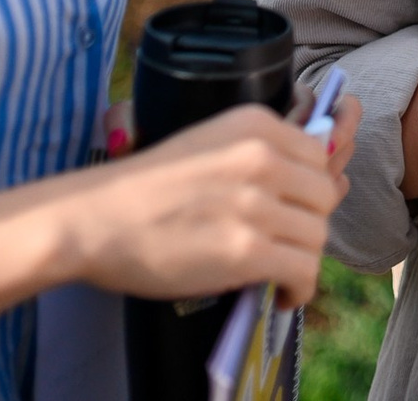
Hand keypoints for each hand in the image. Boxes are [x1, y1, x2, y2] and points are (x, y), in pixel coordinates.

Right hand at [58, 98, 360, 310]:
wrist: (92, 219)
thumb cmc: (143, 186)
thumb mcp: (208, 143)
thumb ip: (259, 154)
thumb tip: (320, 178)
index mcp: (255, 124)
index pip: (319, 155)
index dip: (310, 187)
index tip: (295, 209)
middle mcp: (262, 158)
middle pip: (324, 196)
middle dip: (309, 223)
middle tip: (284, 243)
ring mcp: (255, 205)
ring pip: (317, 235)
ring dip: (303, 258)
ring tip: (280, 271)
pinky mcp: (246, 251)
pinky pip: (303, 271)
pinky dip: (299, 288)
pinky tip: (282, 293)